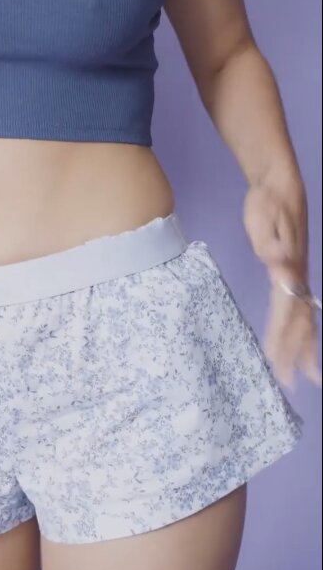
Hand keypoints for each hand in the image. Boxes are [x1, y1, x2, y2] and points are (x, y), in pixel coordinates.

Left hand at [243, 181, 320, 390]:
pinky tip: (302, 341)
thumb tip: (277, 259)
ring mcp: (299, 274)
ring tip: (307, 376)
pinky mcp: (295, 271)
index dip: (283, 338)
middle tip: (294, 384)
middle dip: (297, 353)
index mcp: (288, 270)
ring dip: (305, 347)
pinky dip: (302, 329)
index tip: (278, 363)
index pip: (287, 311)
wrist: (281, 186)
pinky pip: (302, 308)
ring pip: (305, 317)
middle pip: (300, 321)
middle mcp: (297, 276)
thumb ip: (269, 242)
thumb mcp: (263, 218)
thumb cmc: (268, 202)